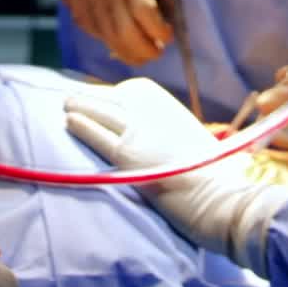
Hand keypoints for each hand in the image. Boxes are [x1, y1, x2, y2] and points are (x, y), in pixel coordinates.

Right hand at [7, 0, 170, 65]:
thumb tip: (166, 17)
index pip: (144, 10)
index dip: (158, 30)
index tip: (168, 36)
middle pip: (125, 31)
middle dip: (145, 50)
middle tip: (156, 52)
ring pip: (109, 38)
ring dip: (129, 53)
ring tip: (141, 53)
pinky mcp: (73, 7)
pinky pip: (95, 33)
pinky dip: (111, 41)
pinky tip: (120, 38)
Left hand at [66, 78, 287, 275]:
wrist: (220, 194)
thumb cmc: (213, 172)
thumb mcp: (190, 135)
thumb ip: (168, 127)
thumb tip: (154, 130)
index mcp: (168, 104)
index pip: (130, 92)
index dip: (111, 96)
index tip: (99, 98)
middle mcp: (152, 110)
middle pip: (112, 99)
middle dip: (91, 98)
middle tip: (72, 99)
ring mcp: (139, 130)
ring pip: (100, 111)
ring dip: (80, 107)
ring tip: (66, 106)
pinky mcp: (128, 155)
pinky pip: (98, 135)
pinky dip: (82, 126)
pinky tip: (70, 122)